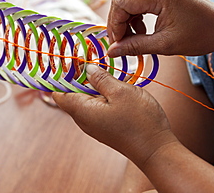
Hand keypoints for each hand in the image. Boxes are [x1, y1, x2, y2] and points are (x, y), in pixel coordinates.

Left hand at [52, 64, 177, 165]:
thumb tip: (87, 68)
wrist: (156, 150)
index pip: (57, 93)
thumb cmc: (139, 122)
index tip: (72, 62)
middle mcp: (84, 119)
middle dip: (80, 78)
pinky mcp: (105, 126)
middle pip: (72, 94)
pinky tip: (116, 88)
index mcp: (81, 110)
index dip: (61, 77)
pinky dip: (103, 95)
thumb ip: (101, 78)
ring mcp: (94, 124)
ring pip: (86, 99)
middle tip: (94, 63)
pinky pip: (97, 106)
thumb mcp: (120, 92)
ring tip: (108, 74)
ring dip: (94, 85)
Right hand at [107, 0, 213, 56]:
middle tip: (122, 43)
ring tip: (135, 38)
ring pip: (128, 0)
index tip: (117, 44)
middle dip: (118, 24)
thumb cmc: (200, 34)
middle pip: (122, 0)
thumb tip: (111, 51)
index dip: (114, 25)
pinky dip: (135, 16)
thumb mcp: (165, 44)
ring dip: (126, 21)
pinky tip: (142, 29)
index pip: (121, 3)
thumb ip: (135, 46)